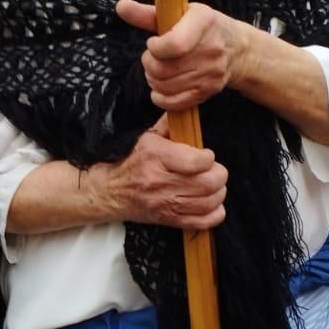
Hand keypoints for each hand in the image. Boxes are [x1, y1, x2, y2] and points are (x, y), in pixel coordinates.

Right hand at [96, 117, 226, 229]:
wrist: (109, 191)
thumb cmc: (130, 161)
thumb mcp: (146, 137)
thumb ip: (170, 124)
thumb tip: (187, 106)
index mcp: (156, 156)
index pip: (197, 161)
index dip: (209, 158)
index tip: (206, 155)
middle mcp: (160, 181)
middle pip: (207, 183)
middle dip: (219, 176)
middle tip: (215, 171)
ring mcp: (164, 203)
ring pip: (208, 202)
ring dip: (218, 193)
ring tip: (213, 186)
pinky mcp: (168, 219)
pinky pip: (201, 222)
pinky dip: (214, 214)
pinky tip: (212, 204)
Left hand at [117, 0, 244, 112]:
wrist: (237, 48)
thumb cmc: (203, 27)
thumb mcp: (180, 12)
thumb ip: (147, 13)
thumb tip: (120, 6)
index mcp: (203, 23)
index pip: (174, 44)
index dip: (155, 48)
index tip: (153, 43)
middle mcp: (211, 50)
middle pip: (164, 69)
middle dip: (149, 64)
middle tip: (153, 57)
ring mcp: (211, 73)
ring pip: (165, 86)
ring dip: (153, 79)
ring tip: (157, 70)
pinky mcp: (208, 91)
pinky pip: (175, 103)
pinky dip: (160, 97)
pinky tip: (161, 88)